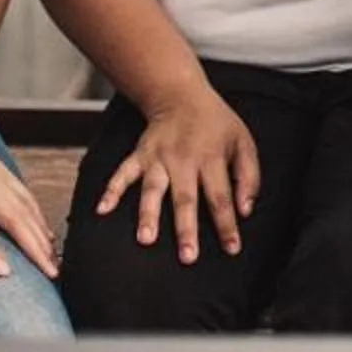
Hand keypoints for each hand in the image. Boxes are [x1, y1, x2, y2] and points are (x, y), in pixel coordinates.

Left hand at [0, 102, 59, 278]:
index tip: (6, 273)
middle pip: (14, 219)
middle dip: (34, 248)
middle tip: (51, 274)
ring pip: (26, 209)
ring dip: (41, 236)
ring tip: (54, 261)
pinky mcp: (3, 171)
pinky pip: (26, 197)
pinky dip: (39, 217)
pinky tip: (46, 233)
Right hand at [96, 91, 263, 262]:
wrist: (181, 95)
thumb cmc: (216, 123)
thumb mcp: (243, 142)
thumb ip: (249, 176)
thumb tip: (245, 210)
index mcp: (212, 158)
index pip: (220, 197)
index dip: (227, 224)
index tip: (231, 249)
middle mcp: (184, 160)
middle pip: (185, 198)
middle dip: (186, 229)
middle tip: (187, 256)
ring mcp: (158, 158)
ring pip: (152, 189)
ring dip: (148, 214)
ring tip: (146, 238)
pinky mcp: (140, 155)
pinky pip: (123, 173)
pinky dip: (111, 190)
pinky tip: (102, 209)